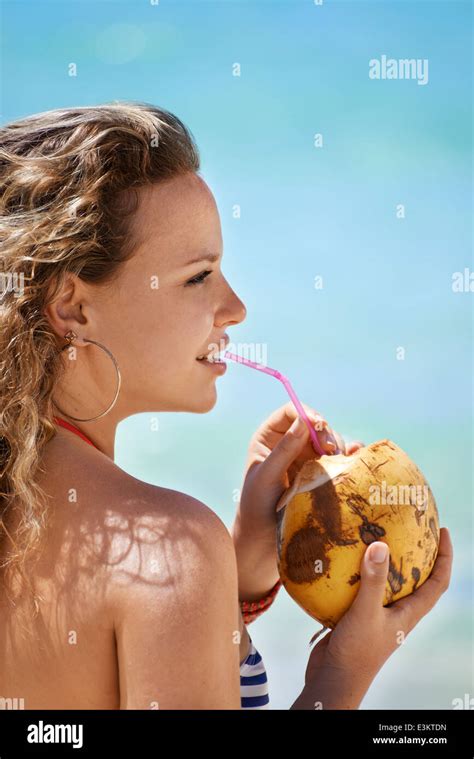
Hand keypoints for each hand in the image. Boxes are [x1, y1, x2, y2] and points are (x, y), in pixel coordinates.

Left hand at [237, 401, 361, 542]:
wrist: (263, 539)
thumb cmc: (256, 506)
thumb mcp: (266, 476)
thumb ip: (284, 449)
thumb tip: (303, 421)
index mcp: (269, 438)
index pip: (290, 412)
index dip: (306, 414)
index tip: (319, 425)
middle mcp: (290, 444)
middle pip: (315, 425)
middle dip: (326, 434)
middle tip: (330, 451)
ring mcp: (307, 458)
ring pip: (330, 441)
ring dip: (338, 448)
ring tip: (338, 463)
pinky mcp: (321, 474)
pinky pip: (340, 458)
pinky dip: (350, 456)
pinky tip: (353, 459)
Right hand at [304, 528, 452, 690]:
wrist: (333, 680)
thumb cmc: (357, 652)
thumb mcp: (365, 613)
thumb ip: (373, 581)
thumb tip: (380, 545)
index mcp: (409, 614)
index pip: (437, 582)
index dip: (445, 557)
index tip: (441, 531)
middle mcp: (397, 613)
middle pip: (415, 579)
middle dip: (416, 552)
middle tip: (409, 526)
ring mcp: (376, 614)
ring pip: (386, 582)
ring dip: (384, 560)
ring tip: (376, 534)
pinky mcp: (356, 615)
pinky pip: (359, 587)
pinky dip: (355, 571)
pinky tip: (340, 558)